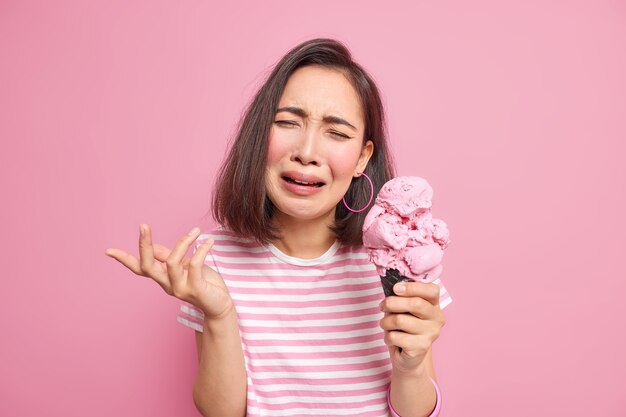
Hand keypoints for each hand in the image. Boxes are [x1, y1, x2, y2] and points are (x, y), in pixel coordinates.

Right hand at [105, 224, 232, 318]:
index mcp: (163, 278)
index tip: (108, 250)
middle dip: (144, 245)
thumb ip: (169, 258)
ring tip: (196, 231)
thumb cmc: (204, 284)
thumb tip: (153, 246)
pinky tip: (209, 242)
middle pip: (147, 266)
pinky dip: (201, 250)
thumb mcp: (185, 267)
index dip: (124, 259)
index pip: (139, 268)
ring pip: (172, 263)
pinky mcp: (195, 289)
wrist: (220, 305)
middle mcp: (167, 285)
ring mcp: (180, 288)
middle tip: (143, 226)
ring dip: (183, 243)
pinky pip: (195, 265)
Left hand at [379, 281, 445, 373]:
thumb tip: (392, 287)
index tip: (395, 288)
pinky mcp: (421, 347)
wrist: (409, 357)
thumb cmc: (404, 327)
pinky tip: (392, 340)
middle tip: (382, 306)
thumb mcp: (404, 308)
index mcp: (435, 304)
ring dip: (386, 322)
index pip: (432, 290)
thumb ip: (401, 296)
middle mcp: (437, 318)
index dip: (412, 287)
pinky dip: (387, 337)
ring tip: (386, 325)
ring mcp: (431, 334)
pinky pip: (395, 336)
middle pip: (415, 303)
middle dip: (392, 303)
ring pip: (400, 320)